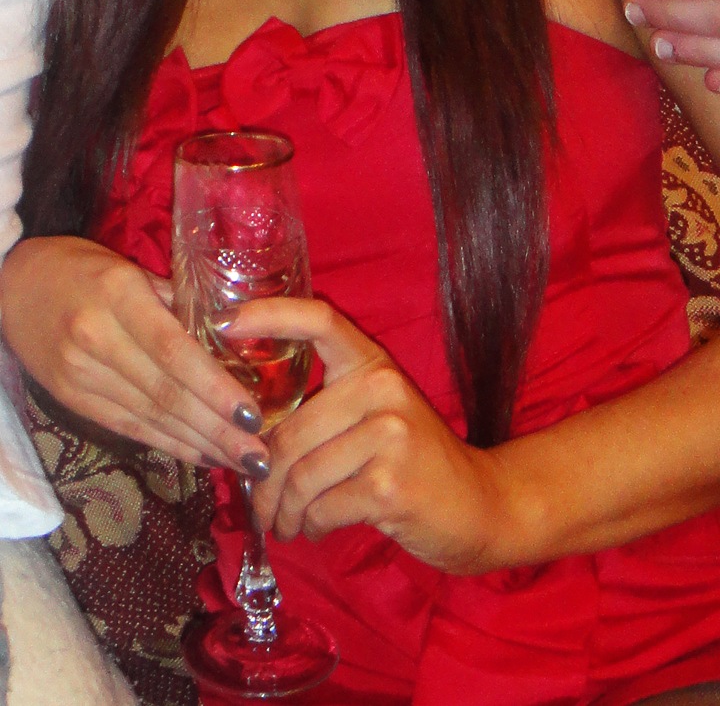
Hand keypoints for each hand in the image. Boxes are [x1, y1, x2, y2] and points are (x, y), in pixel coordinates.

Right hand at [0, 236, 268, 472]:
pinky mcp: (70, 400)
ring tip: (242, 462)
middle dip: (218, 430)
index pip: (174, 351)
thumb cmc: (80, 268)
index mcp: (119, 297)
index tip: (253, 413)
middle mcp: (97, 340)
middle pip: (165, 394)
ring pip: (150, 418)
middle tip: (260, 456)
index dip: (214, 388)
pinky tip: (202, 456)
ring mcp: (78, 376)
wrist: (10, 285)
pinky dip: (168, 444)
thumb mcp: (129, 268)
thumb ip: (175, 301)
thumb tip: (229, 334)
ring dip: (200, 445)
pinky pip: (128, 427)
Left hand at [227, 297, 496, 574]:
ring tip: (285, 523)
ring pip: (300, 475)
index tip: (223, 322)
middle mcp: (382, 388)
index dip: (269, 315)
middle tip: (257, 504)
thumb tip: (245, 428)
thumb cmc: (413, 461)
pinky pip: (320, 507)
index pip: (319, 319)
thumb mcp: (375, 415)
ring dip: (282, 510)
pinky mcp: (389, 485)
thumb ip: (324, 408)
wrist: (479, 505)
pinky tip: (314, 529)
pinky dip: (308, 526)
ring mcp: (389, 436)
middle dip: (262, 478)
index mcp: (372, 363)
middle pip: (289, 430)